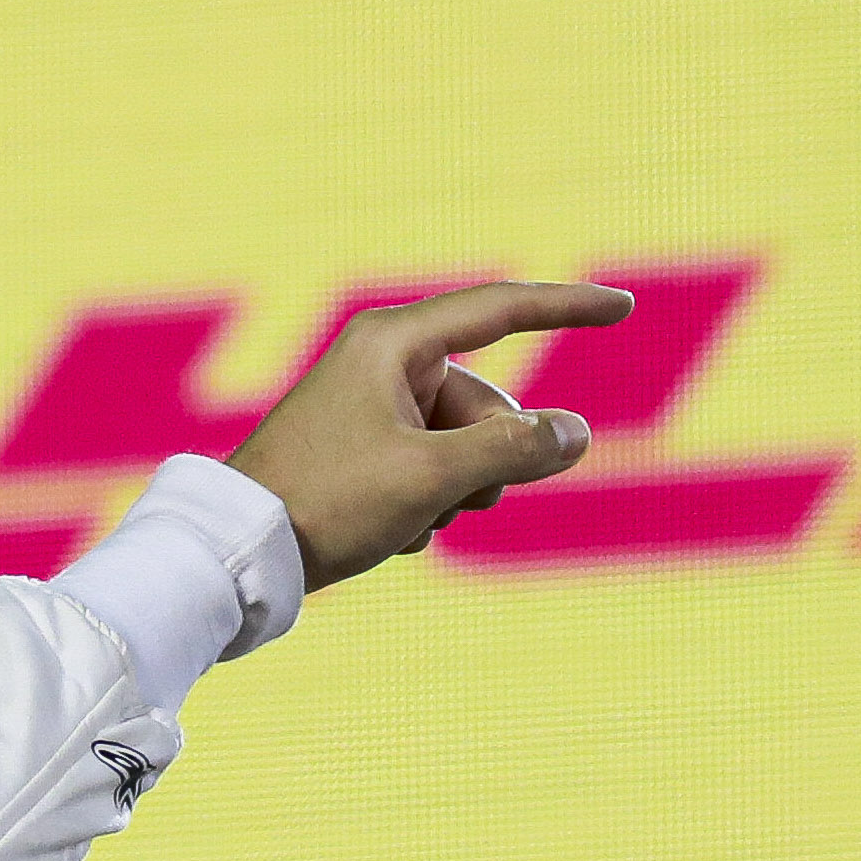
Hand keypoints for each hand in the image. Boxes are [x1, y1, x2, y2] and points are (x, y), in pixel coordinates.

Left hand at [225, 281, 633, 591]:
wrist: (237, 554)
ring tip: (401, 519)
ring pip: (465, 448)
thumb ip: (510, 452)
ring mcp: (373, 408)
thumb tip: (575, 434)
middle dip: (486, 461)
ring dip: (453, 493)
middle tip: (445, 500)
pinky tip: (380, 531)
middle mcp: (384, 363)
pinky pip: (432, 472)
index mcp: (393, 342)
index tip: (624, 305)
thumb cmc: (324, 503)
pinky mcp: (365, 451)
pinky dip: (422, 506)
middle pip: (489, 405)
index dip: (567, 307)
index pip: (501, 309)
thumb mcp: (430, 477)